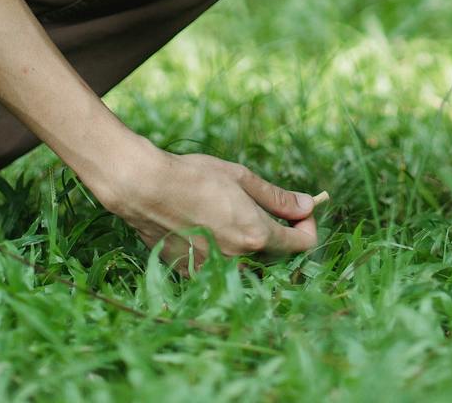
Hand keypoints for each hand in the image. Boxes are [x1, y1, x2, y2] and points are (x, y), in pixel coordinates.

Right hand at [101, 143, 322, 271]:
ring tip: (235, 216)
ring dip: (253, 245)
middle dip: (282, 235)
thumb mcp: (241, 179)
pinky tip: (211, 228)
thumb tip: (307, 205)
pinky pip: (222, 267)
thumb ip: (277, 198)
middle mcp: (239, 260)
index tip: (300, 211)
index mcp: (256, 235)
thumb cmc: (194, 177)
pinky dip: (227, 252)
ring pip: (250, 264)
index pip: (303, 244)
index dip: (307, 225)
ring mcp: (214, 270)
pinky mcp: (193, 274)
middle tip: (269, 210)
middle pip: (278, 256)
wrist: (144, 190)